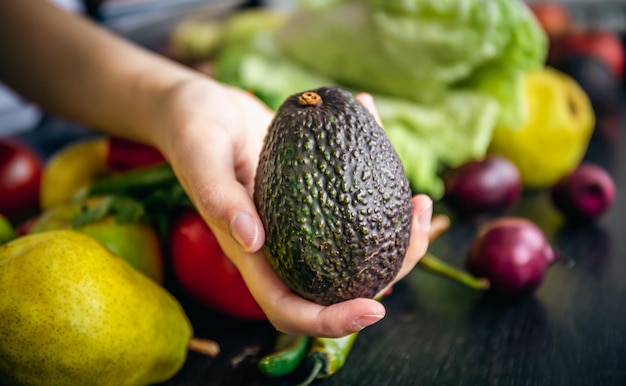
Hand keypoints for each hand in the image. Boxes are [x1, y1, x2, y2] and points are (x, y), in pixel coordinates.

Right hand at [155, 79, 432, 337]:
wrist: (204, 107)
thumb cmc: (193, 130)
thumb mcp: (200, 156)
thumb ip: (219, 198)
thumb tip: (254, 241)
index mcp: (251, 254)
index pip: (289, 308)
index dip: (329, 322)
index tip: (374, 309)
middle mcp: (282, 246)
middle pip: (339, 285)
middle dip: (389, 272)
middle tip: (419, 231)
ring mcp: (303, 222)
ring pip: (358, 247)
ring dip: (397, 233)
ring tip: (421, 200)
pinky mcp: (317, 194)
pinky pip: (355, 200)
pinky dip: (380, 182)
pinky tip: (392, 149)